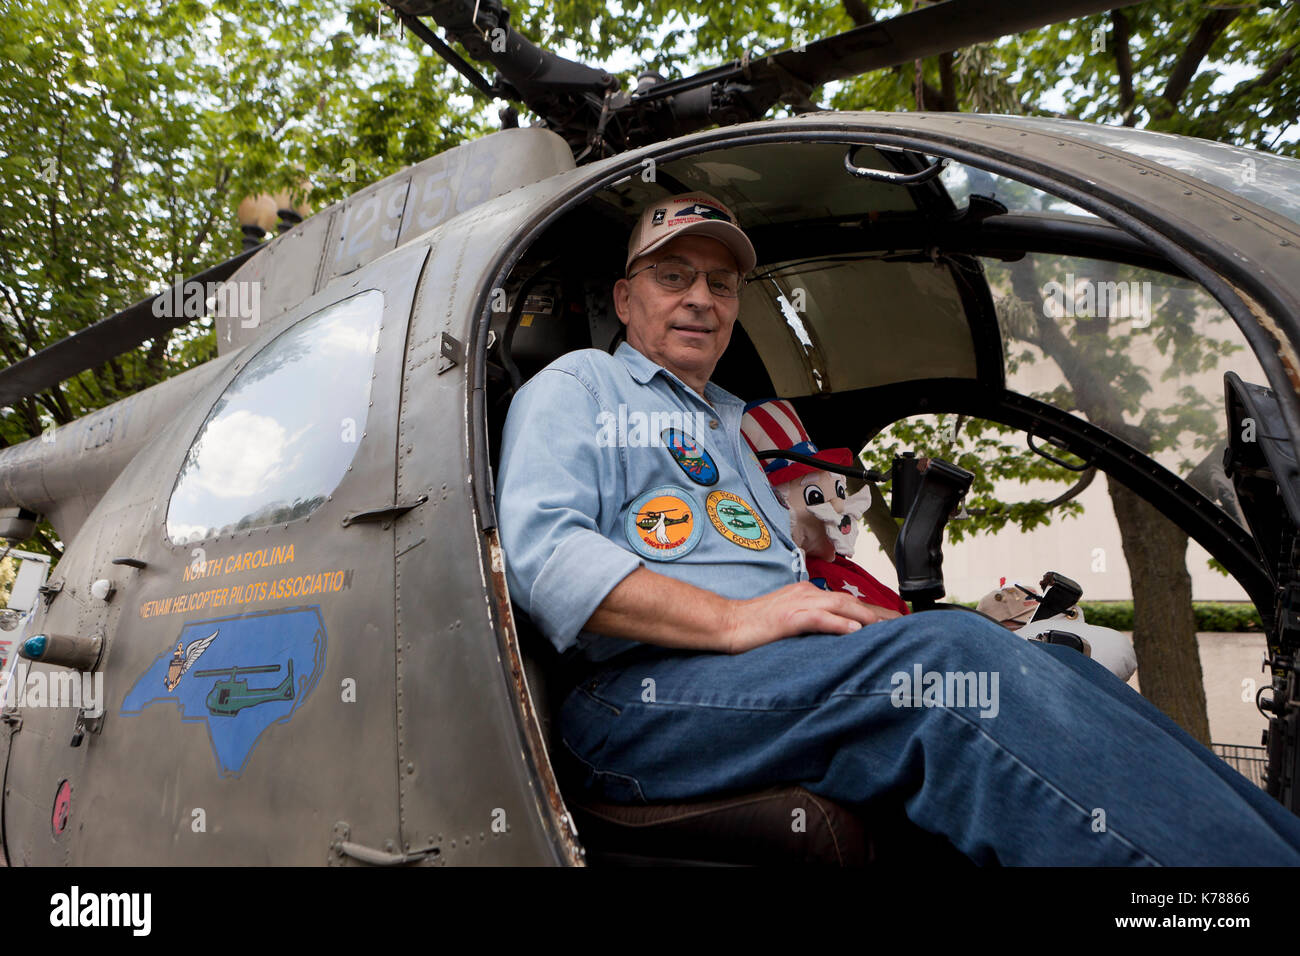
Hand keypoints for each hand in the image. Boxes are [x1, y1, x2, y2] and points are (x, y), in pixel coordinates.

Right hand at [721, 581, 901, 654]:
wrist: (727, 623)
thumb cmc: (755, 625)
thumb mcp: (788, 621)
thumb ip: (811, 622)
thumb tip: (836, 633)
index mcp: (807, 594)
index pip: (845, 601)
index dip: (870, 611)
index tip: (892, 621)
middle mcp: (806, 594)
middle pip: (849, 601)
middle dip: (878, 613)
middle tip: (903, 623)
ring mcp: (797, 604)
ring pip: (839, 605)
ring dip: (866, 616)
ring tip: (888, 627)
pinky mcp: (788, 617)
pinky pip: (818, 618)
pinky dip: (838, 623)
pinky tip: (854, 631)